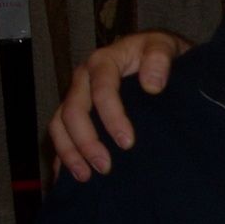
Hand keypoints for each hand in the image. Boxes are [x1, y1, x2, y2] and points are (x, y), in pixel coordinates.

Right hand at [48, 30, 188, 181]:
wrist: (156, 55)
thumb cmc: (160, 52)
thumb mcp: (164, 46)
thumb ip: (159, 59)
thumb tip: (152, 86)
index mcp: (103, 62)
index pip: (102, 90)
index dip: (112, 117)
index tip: (128, 142)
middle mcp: (84, 79)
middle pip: (73, 111)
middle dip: (86, 141)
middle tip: (105, 166)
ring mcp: (77, 96)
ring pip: (60, 124)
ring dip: (69, 152)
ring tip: (85, 176)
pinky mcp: (77, 111)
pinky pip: (60, 134)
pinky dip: (61, 155)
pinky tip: (67, 177)